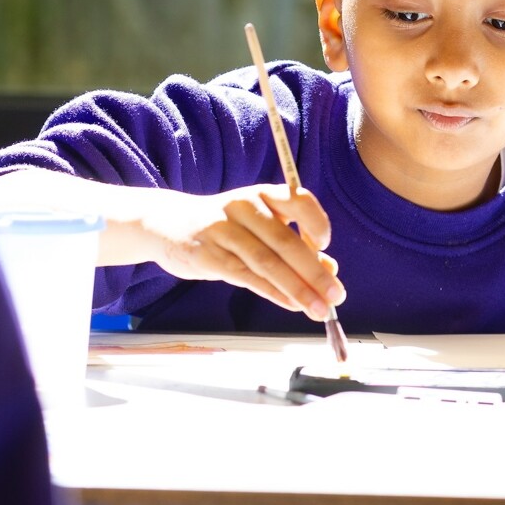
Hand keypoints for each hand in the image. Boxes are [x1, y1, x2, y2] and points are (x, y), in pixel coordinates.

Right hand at [133, 184, 343, 318]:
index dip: (317, 222)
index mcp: (262, 194)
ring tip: (319, 310)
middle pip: (285, 241)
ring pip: (267, 262)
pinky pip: (247, 277)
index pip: (297, 200)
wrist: (168, 224)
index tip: (326, 246)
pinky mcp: (208, 255)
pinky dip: (273, 292)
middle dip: (315, 272)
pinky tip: (291, 304)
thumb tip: (330, 270)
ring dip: (298, 289)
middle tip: (337, 296)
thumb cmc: (225, 226)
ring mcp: (223, 230)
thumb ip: (294, 245)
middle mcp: (244, 207)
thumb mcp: (259, 226)